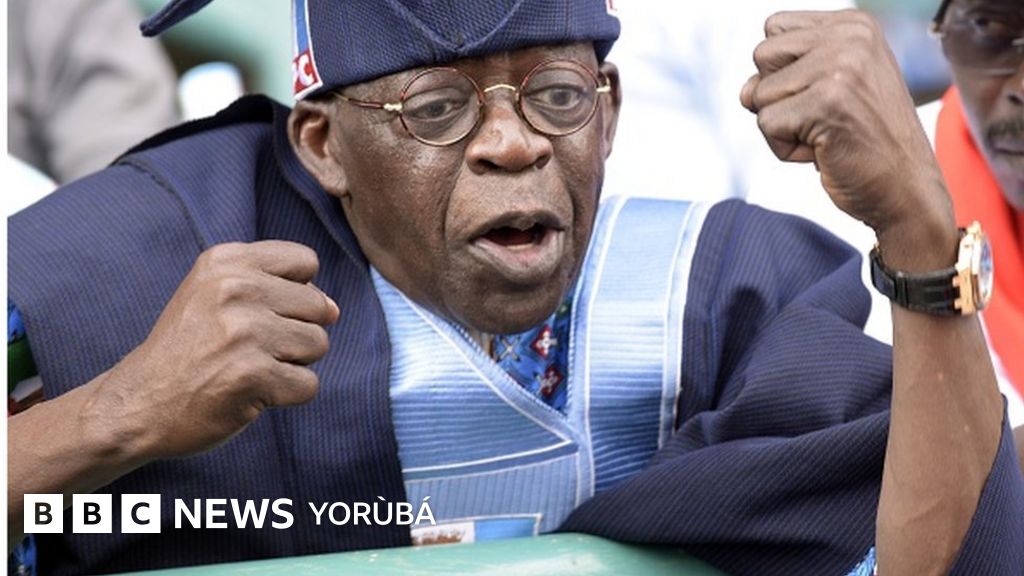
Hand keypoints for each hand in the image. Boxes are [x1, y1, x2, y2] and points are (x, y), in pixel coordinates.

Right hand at [81, 240, 339, 461]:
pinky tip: (251, 393)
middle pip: (319, 307)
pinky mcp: (253, 374)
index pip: (306, 261)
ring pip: (318, 344)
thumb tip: (335, 308)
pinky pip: (309, 385)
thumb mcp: (213, 293)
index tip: (262, 312)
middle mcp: (235, 290)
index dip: (296, 292)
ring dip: (293, 364)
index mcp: (226, 261)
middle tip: (252, 348)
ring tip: (250, 368)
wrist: (138, 403)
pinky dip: (287, 396)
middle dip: (297, 333)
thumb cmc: (187, 349)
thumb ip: (273, 286)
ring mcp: (245, 332)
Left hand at [740, 10, 956, 265]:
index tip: (825, 95)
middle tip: (825, 118)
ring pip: (759, 93)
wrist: (906, 189)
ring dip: (784, 126)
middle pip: (762, 56)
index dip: (784, 71)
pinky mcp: (826, 104)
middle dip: (780, 97)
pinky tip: (825, 151)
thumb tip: (744, 91)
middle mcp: (851, 37)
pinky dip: (785, 149)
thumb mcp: (831, 88)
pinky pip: (766, 124)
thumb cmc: (864, 142)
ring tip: (827, 134)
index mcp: (855, 25)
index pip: (774, 29)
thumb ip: (785, 73)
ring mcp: (840, 68)